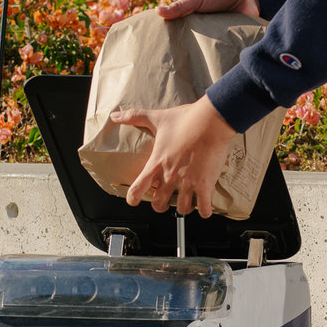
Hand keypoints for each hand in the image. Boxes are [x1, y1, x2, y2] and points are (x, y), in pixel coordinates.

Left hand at [114, 97, 238, 217]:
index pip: (138, 187)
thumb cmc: (187, 120)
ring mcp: (188, 183)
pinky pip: (203, 208)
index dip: (133, 197)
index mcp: (157, 163)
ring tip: (186, 204)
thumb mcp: (157, 118)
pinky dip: (204, 211)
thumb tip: (115, 115)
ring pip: (182, 209)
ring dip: (183, 208)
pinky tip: (205, 208)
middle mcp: (170, 176)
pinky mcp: (205, 184)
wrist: (211, 122)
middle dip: (160, 205)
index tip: (133, 200)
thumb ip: (135, 117)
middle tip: (164, 201)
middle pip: (159, 204)